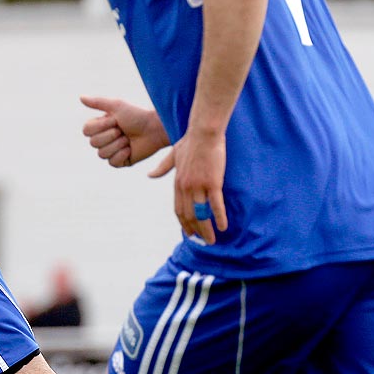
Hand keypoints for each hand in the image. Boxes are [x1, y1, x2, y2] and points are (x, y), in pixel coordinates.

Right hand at [80, 95, 168, 167]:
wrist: (155, 129)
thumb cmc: (137, 115)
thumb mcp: (117, 106)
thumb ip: (98, 102)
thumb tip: (80, 97)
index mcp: (100, 126)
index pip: (86, 131)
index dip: (100, 126)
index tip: (115, 120)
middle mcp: (104, 139)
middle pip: (93, 143)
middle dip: (110, 135)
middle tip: (123, 130)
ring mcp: (112, 151)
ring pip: (102, 154)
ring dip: (117, 145)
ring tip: (128, 139)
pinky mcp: (121, 162)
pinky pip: (112, 163)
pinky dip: (122, 155)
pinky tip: (130, 149)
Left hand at [148, 128, 228, 243]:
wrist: (203, 133)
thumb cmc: (190, 142)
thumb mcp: (172, 155)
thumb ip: (162, 168)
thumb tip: (149, 175)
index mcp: (177, 183)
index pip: (178, 209)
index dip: (184, 223)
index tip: (189, 232)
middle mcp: (186, 187)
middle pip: (189, 215)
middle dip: (195, 230)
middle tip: (202, 241)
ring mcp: (198, 186)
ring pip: (201, 214)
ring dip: (206, 230)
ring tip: (212, 240)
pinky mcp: (213, 182)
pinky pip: (216, 205)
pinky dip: (219, 217)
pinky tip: (223, 227)